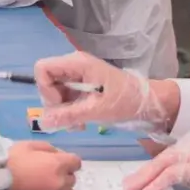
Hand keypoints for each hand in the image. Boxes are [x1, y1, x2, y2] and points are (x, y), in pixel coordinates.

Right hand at [4, 141, 80, 189]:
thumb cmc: (9, 164)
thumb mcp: (26, 146)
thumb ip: (47, 148)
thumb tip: (58, 154)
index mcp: (58, 165)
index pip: (76, 162)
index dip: (67, 161)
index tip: (57, 163)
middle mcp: (62, 184)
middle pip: (72, 179)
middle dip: (62, 175)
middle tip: (46, 175)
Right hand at [35, 52, 178, 132]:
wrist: (147, 103)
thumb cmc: (126, 101)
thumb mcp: (97, 110)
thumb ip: (69, 115)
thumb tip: (42, 123)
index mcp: (77, 64)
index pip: (43, 68)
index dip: (45, 89)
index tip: (59, 105)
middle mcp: (74, 67)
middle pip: (47, 82)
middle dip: (54, 105)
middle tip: (69, 121)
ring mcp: (77, 77)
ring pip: (55, 93)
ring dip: (62, 112)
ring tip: (78, 125)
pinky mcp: (82, 88)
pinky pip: (65, 99)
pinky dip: (69, 112)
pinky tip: (81, 122)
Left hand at [123, 128, 189, 189]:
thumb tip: (188, 183)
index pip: (171, 151)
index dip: (155, 164)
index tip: (142, 173)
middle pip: (163, 156)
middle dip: (144, 171)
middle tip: (128, 183)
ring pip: (162, 163)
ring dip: (144, 178)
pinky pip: (171, 175)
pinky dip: (157, 184)